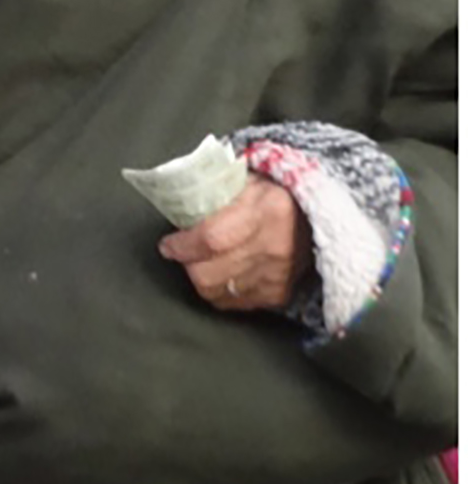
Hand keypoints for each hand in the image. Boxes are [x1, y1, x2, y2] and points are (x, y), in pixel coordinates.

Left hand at [160, 175, 307, 311]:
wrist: (316, 218)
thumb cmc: (272, 194)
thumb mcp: (245, 180)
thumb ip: (212, 193)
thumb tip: (175, 207)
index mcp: (266, 210)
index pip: (211, 239)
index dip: (183, 246)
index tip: (168, 244)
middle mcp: (273, 247)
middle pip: (210, 274)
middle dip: (187, 264)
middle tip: (182, 252)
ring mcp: (278, 275)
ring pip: (219, 292)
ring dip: (201, 279)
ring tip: (200, 262)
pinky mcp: (279, 294)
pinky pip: (236, 303)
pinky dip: (221, 291)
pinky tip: (221, 274)